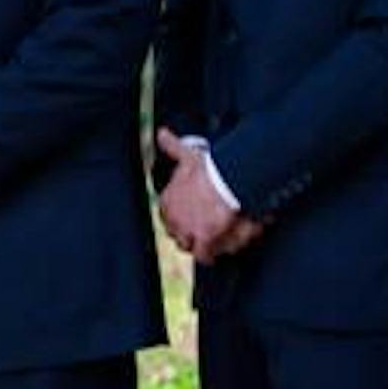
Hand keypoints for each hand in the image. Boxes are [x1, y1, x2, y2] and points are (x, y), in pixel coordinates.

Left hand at [151, 132, 260, 263]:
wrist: (225, 180)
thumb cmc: (208, 167)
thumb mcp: (186, 154)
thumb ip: (172, 145)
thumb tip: (162, 133)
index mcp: (166, 202)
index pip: (167, 218)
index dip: (180, 219)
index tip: (191, 217)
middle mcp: (172, 219)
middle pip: (177, 234)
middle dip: (188, 234)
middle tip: (202, 231)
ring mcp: (186, 231)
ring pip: (188, 246)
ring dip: (198, 246)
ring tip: (210, 243)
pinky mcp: (204, 241)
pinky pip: (204, 256)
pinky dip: (210, 254)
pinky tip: (216, 252)